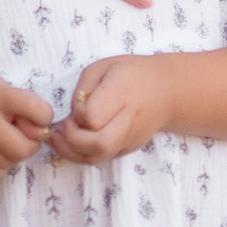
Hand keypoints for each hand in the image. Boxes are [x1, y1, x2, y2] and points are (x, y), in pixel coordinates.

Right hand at [0, 71, 52, 176]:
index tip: (37, 115)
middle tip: (21, 132)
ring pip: (11, 162)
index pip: (38, 111)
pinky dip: (0, 163)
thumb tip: (41, 131)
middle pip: (25, 147)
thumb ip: (20, 103)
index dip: (44, 116)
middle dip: (30, 142)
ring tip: (2, 138)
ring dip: (14, 153)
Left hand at [49, 56, 171, 164]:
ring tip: (59, 137)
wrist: (166, 92)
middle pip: (99, 144)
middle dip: (72, 139)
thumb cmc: (131, 74)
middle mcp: (129, 120)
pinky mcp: (127, 149)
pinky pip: (101, 159)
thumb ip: (83, 89)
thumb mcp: (103, 67)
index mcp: (122, 93)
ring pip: (97, 158)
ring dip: (71, 151)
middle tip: (63, 125)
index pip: (93, 116)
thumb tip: (72, 115)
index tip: (77, 104)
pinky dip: (80, 155)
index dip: (78, 114)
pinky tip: (71, 142)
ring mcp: (130, 138)